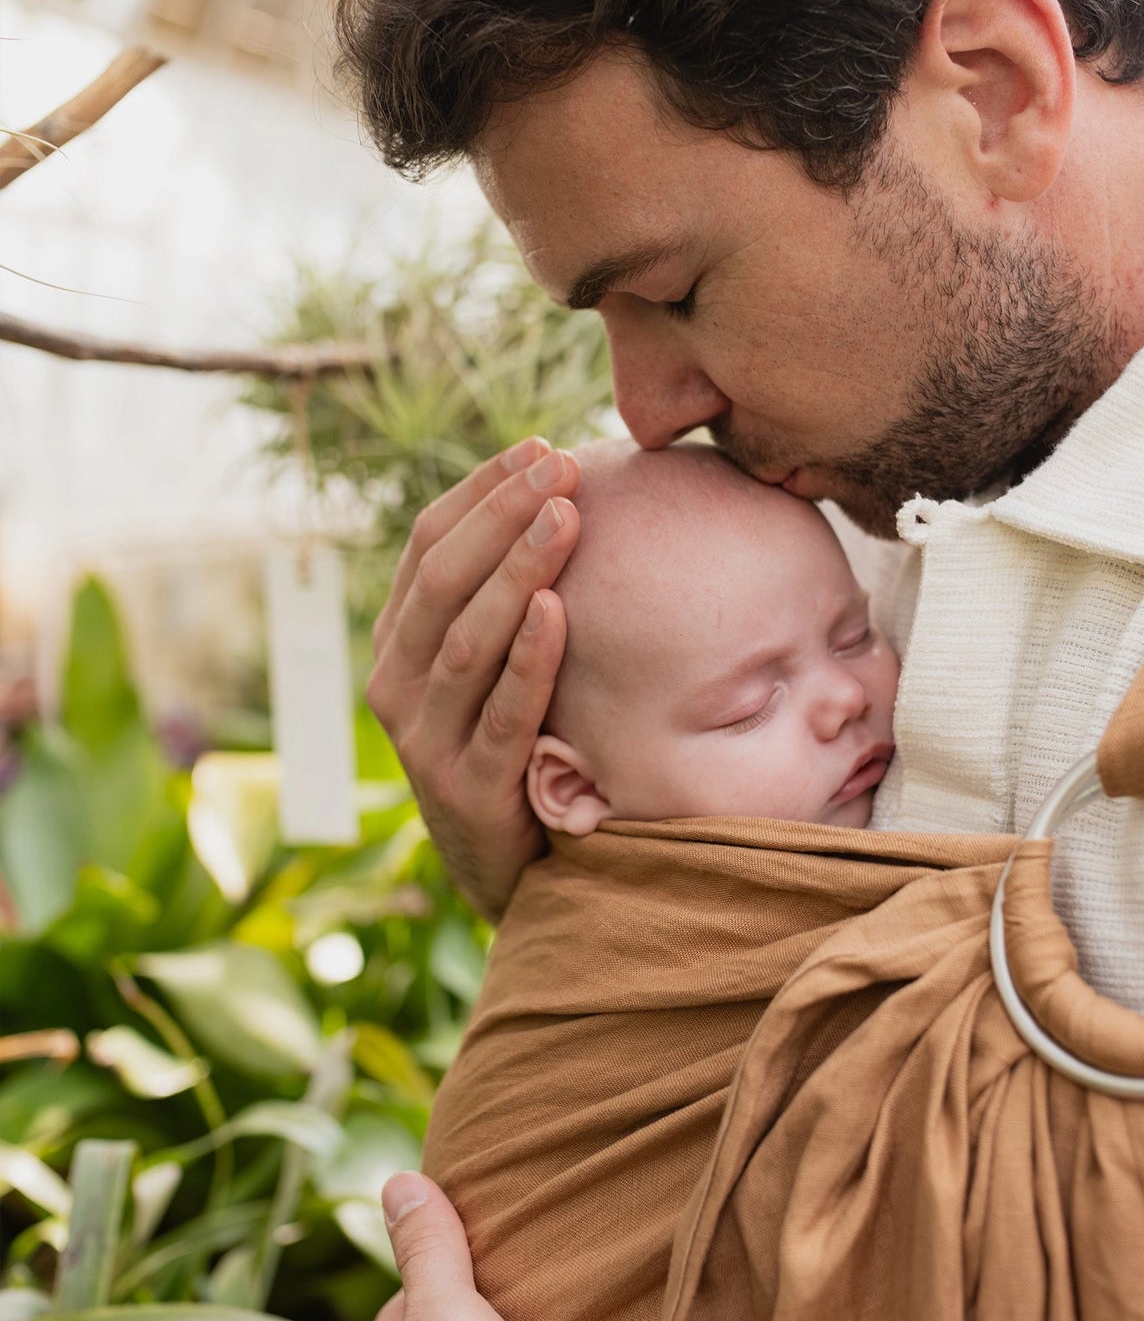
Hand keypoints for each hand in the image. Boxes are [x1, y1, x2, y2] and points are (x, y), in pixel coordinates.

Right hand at [367, 439, 580, 918]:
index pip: (428, 546)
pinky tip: (560, 611)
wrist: (515, 873)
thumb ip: (510, 601)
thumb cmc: (520, 750)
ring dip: (518, 572)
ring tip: (566, 516)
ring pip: (467, 640)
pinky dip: (529, 660)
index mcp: (399, 644)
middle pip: (443, 580)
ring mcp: (426, 741)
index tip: (540, 447)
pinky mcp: (468, 789)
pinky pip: (502, 714)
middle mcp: (396, 685)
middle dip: (502, 515)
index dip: (481, 492)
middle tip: (561, 466)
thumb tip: (570, 498)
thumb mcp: (497, 669)